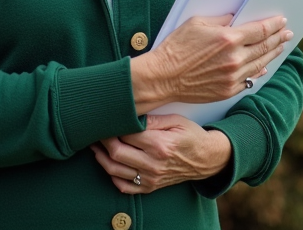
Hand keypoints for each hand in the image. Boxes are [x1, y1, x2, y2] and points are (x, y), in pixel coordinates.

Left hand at [91, 114, 231, 193]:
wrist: (206, 159)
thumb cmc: (191, 136)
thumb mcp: (176, 121)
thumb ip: (153, 119)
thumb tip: (130, 115)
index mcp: (160, 144)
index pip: (127, 134)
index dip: (113, 126)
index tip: (107, 118)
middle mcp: (154, 164)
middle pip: (117, 152)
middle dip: (103, 140)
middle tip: (98, 129)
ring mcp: (151, 178)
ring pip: (115, 170)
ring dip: (101, 157)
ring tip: (95, 145)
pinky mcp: (150, 187)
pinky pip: (123, 186)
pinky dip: (112, 175)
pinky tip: (108, 163)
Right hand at [130, 14, 291, 113]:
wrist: (163, 78)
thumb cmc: (176, 48)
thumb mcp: (196, 23)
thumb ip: (220, 20)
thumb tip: (234, 18)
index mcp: (228, 39)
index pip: (260, 30)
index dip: (273, 25)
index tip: (281, 21)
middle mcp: (235, 59)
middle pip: (265, 47)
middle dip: (278, 38)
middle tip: (287, 33)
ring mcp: (233, 77)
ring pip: (260, 64)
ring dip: (272, 54)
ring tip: (280, 47)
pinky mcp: (228, 90)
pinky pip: (249, 80)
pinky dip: (258, 72)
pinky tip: (263, 67)